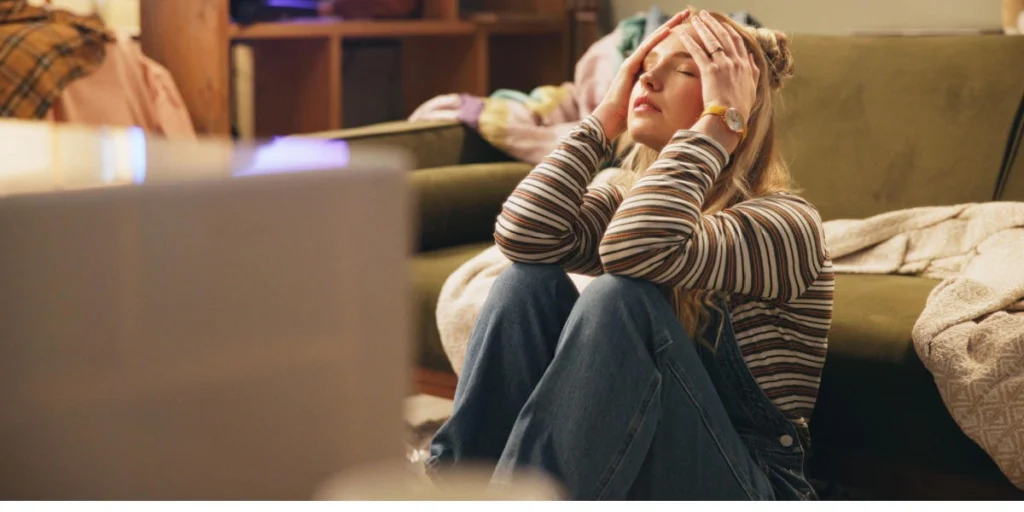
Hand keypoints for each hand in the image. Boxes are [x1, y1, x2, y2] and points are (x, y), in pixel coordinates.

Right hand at [592, 10, 689, 140]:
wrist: (610, 121)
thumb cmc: (627, 115)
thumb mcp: (646, 101)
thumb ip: (655, 95)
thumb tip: (673, 100)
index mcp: (642, 69)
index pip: (660, 48)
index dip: (673, 37)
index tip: (688, 28)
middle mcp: (636, 62)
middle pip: (657, 39)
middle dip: (673, 25)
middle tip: (688, 13)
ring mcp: (631, 63)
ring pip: (652, 39)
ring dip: (668, 26)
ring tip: (682, 16)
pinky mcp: (629, 67)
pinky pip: (645, 49)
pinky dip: (657, 39)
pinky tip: (668, 30)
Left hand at [681, 11, 759, 122]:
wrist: (731, 118)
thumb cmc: (740, 108)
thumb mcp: (752, 88)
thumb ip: (753, 71)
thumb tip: (752, 57)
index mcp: (745, 66)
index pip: (737, 41)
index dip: (728, 30)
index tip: (721, 23)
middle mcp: (735, 62)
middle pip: (724, 36)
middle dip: (714, 23)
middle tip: (705, 15)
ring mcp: (723, 65)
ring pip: (712, 40)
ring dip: (703, 27)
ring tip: (695, 18)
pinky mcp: (710, 71)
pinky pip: (699, 52)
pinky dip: (691, 42)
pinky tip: (684, 35)